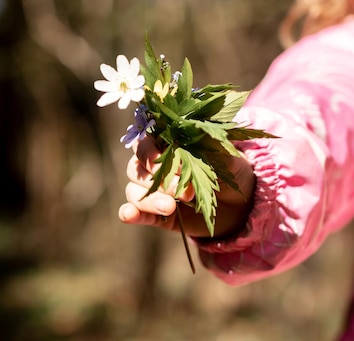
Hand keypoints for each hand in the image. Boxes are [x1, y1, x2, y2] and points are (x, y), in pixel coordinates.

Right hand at [118, 136, 255, 237]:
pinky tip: (129, 215)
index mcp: (165, 145)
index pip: (143, 144)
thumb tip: (193, 129)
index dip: (152, 154)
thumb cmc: (231, 170)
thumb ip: (208, 143)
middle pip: (136, 168)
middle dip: (159, 180)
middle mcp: (152, 166)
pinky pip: (134, 212)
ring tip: (171, 208)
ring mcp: (151, 190)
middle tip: (187, 192)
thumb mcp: (226, 154)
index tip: (173, 163)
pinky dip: (130, 213)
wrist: (241, 204)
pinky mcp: (153, 213)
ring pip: (133, 190)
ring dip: (150, 200)